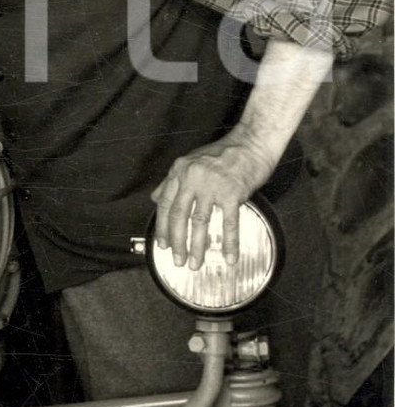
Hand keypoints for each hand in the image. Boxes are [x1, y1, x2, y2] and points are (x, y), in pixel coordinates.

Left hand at [150, 129, 275, 269]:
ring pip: (200, 222)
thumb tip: (155, 198)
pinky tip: (230, 257)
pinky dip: (230, 243)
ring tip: (195, 263)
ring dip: (197, 247)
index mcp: (180, 170)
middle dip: (176, 242)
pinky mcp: (233, 192)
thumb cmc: (223, 153)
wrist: (252, 143)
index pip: (165, 203)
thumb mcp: (191, 161)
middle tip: (177, 260)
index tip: (162, 244)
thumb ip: (172, 181)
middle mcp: (192, 177)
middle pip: (179, 216)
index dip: (162, 227)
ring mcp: (212, 185)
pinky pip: (229, 223)